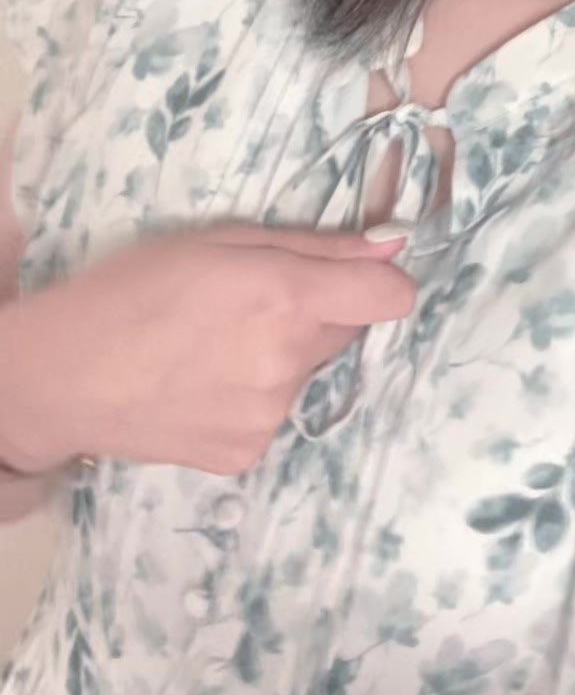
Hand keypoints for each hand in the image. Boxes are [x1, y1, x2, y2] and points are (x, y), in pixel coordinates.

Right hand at [0, 224, 414, 476]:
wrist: (63, 377)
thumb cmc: (135, 288)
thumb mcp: (221, 240)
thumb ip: (315, 247)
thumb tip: (392, 246)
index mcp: (285, 298)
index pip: (391, 299)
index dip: (380, 284)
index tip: (353, 279)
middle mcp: (288, 361)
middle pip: (345, 332)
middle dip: (315, 314)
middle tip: (250, 306)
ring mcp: (269, 416)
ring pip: (306, 373)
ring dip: (280, 357)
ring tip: (212, 348)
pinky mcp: (247, 455)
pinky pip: (274, 414)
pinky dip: (251, 398)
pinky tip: (201, 386)